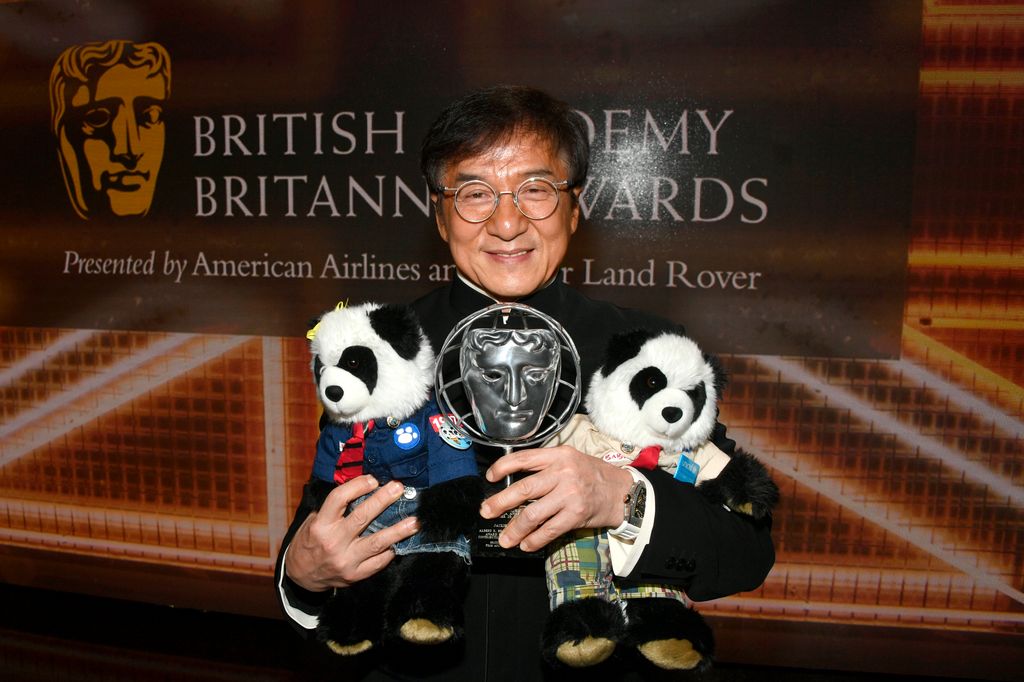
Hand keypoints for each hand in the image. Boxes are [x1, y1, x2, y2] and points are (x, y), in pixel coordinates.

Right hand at [284, 475, 418, 591]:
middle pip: (362, 517)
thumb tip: (362, 488)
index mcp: (321, 525)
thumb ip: (334, 508)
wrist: (301, 576)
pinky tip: (402, 541)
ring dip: (398, 530)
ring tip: (415, 521)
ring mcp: (346, 560)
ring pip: (377, 542)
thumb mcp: (313, 521)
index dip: (357, 485)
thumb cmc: (310, 542)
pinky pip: (379, 561)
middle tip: (398, 488)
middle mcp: (334, 542)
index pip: (339, 499)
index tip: (372, 479)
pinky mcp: (356, 575)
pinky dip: (391, 550)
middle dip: (383, 500)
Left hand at [479, 445, 632, 552]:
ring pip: (533, 514)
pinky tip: (526, 544)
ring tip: (505, 538)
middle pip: (524, 488)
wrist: (621, 491)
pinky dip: (534, 540)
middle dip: (500, 502)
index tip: (490, 477)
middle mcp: (563, 472)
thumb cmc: (591, 475)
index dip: (503, 467)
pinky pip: (549, 530)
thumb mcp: (569, 460)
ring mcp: (570, 494)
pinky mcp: (576, 514)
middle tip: (486, 512)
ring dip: (515, 528)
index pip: (524, 458)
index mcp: (558, 455)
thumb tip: (513, 481)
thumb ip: (545, 466)